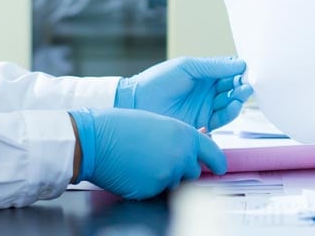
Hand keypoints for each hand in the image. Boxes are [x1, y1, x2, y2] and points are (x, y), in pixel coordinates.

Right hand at [69, 108, 226, 199]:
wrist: (95, 140)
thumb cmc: (119, 126)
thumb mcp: (156, 122)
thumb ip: (177, 136)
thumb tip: (188, 147)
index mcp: (183, 134)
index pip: (212, 152)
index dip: (217, 162)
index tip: (220, 167)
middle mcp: (180, 156)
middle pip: (193, 171)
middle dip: (182, 168)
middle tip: (161, 158)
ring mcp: (167, 175)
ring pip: (175, 182)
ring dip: (164, 176)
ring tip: (142, 161)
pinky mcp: (153, 190)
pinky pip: (157, 191)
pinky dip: (149, 184)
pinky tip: (135, 170)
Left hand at [116, 57, 252, 130]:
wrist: (138, 102)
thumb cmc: (159, 81)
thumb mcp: (187, 67)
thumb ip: (214, 66)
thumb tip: (241, 63)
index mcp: (203, 73)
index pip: (228, 70)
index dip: (239, 70)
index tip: (247, 70)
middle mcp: (207, 89)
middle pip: (232, 87)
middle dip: (241, 85)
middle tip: (247, 84)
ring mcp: (206, 106)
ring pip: (230, 102)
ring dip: (238, 98)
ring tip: (242, 93)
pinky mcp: (203, 122)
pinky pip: (222, 118)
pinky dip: (231, 112)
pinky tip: (234, 105)